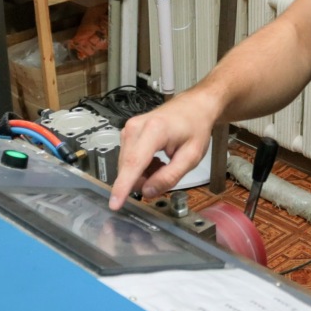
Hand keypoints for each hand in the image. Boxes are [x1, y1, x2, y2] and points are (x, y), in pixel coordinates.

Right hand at [108, 90, 220, 208]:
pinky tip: (156, 161)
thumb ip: (169, 176)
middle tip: (164, 177)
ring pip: (127, 165)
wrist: (194, 106)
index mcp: (154, 130)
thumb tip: (147, 191)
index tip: (115, 203)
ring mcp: (129, 128)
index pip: (134, 163)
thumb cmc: (195, 128)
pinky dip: (141, 166)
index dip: (123, 186)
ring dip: (142, 173)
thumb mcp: (191, 157)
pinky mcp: (127, 132)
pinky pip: (128, 158)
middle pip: (128, 166)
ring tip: (163, 164)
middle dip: (141, 181)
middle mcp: (136, 127)